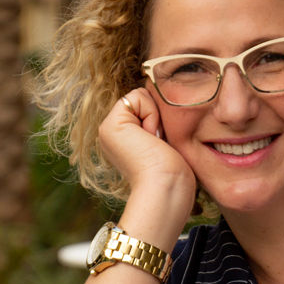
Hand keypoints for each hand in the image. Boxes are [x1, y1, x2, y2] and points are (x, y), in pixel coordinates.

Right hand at [98, 88, 196, 210]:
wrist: (166, 187)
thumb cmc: (174, 174)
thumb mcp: (167, 143)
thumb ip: (159, 123)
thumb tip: (163, 101)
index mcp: (125, 139)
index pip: (148, 106)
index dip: (162, 119)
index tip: (161, 146)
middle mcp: (113, 133)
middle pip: (145, 99)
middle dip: (159, 117)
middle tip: (159, 145)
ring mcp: (109, 129)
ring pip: (142, 96)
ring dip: (156, 117)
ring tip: (155, 144)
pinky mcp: (111, 125)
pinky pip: (138, 96)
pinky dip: (152, 114)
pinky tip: (151, 138)